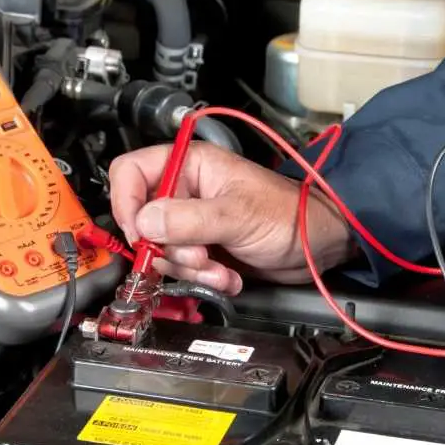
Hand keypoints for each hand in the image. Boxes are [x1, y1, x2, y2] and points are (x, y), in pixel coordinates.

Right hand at [108, 142, 356, 293]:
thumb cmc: (289, 214)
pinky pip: (182, 268)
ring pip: (161, 251)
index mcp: (191, 166)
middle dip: (168, 249)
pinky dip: (202, 279)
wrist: (317, 246)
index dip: (126, 202)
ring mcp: (193, 222)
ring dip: (189, 269)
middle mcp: (186, 191)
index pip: (131, 172)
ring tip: (219, 270)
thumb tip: (143, 223)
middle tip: (198, 257)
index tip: (139, 232)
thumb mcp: (237, 215)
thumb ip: (188, 220)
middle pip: (143, 220)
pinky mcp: (203, 248)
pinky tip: (227, 277)